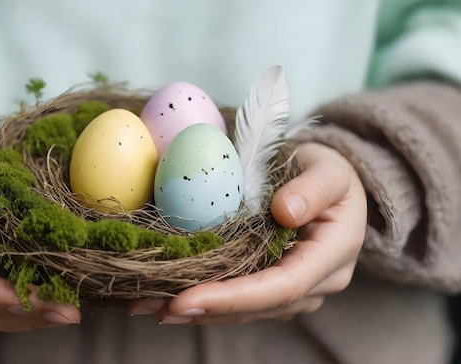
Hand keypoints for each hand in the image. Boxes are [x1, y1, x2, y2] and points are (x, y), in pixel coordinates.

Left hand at [128, 142, 366, 323]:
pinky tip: (168, 295)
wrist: (331, 186)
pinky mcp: (273, 287)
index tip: (186, 299)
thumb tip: (285, 211)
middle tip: (153, 305)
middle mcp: (315, 284)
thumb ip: (314, 188)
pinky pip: (238, 300)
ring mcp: (294, 291)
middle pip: (256, 307)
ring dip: (196, 311)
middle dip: (204, 309)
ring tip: (149, 305)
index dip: (234, 297)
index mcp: (331, 257)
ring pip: (243, 311)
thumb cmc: (331, 173)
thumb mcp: (331, 170)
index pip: (282, 286)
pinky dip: (204, 299)